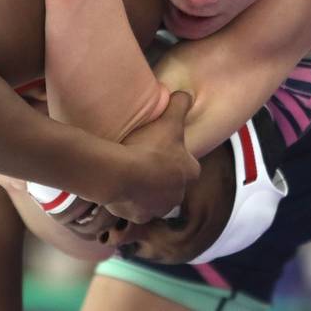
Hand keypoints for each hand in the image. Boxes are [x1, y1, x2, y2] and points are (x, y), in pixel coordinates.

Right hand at [105, 92, 199, 223]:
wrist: (124, 174)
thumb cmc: (151, 147)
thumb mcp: (169, 119)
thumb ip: (181, 104)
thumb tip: (186, 94)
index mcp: (190, 172)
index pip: (186, 163)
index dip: (173, 154)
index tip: (158, 146)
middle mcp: (179, 194)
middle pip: (169, 182)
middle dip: (159, 173)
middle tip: (142, 157)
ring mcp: (158, 208)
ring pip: (153, 197)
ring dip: (145, 187)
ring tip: (130, 171)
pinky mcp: (139, 217)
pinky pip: (135, 207)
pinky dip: (129, 199)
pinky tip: (120, 184)